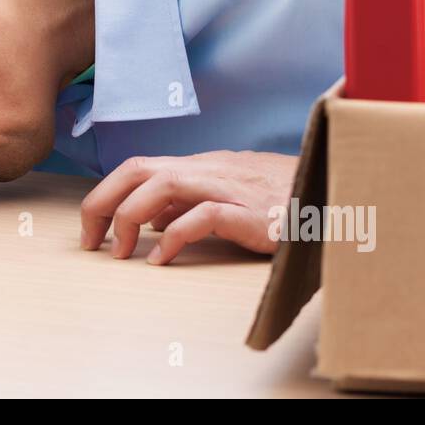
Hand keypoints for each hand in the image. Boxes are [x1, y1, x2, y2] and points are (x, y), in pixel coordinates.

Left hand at [79, 150, 297, 263]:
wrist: (334, 199)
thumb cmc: (281, 201)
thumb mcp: (228, 196)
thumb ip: (189, 203)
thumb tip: (149, 219)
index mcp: (201, 165)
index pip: (138, 166)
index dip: (106, 194)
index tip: (91, 228)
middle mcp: (210, 169)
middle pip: (139, 168)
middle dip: (104, 201)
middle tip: (90, 240)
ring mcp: (231, 187)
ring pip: (164, 184)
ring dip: (131, 216)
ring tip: (120, 252)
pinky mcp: (252, 212)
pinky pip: (204, 216)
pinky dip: (175, 236)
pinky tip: (161, 259)